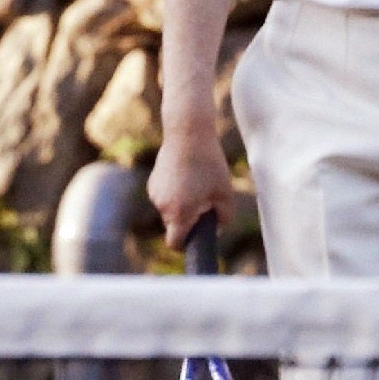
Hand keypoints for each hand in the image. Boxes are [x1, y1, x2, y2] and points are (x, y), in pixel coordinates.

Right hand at [147, 129, 235, 249]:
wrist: (187, 133)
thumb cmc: (210, 164)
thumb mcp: (225, 193)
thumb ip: (223, 218)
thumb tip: (216, 231)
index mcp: (179, 212)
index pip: (175, 242)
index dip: (187, 246)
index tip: (198, 241)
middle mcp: (162, 206)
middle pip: (176, 225)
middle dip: (190, 220)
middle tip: (208, 203)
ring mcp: (154, 193)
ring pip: (172, 210)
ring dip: (185, 205)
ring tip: (200, 183)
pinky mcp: (153, 181)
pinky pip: (167, 196)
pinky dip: (178, 193)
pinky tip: (190, 174)